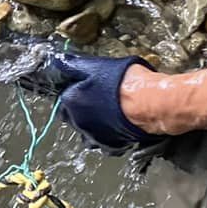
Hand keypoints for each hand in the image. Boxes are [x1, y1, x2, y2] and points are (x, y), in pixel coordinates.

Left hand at [19, 52, 151, 151]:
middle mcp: (78, 123)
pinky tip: (119, 123)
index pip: (64, 99)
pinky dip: (109, 134)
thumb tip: (58, 61)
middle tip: (100, 98)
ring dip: (94, 123)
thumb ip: (72, 65)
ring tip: (110, 112)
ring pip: (88, 131)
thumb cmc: (122, 82)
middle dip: (82, 109)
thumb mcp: (95, 66)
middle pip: (73, 116)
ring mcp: (94, 136)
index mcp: (70, 102)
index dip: (75, 93)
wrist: (148, 103)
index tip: (87, 88)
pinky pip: (105, 141)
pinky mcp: (110, 146)